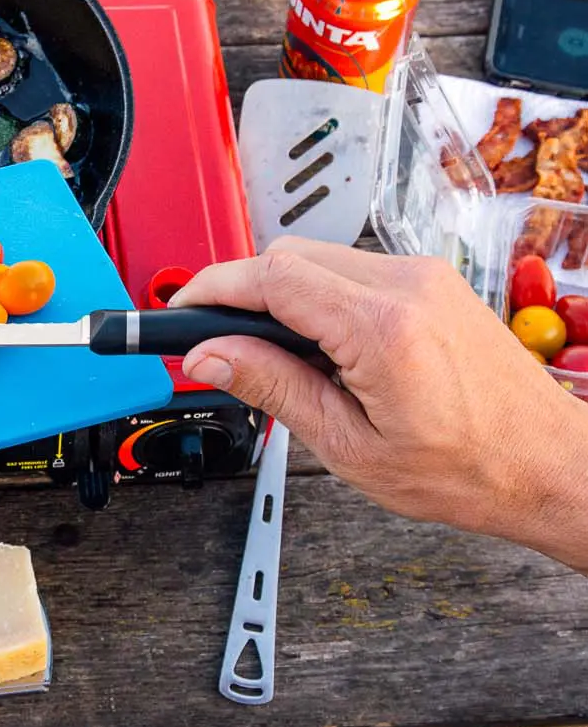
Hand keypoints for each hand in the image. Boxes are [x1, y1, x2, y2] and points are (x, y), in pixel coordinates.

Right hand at [170, 237, 587, 571]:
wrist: (549, 465)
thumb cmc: (469, 469)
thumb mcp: (349, 445)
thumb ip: (271, 387)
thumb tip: (209, 356)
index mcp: (381, 329)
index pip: (269, 277)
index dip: (210, 290)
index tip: (178, 313)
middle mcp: (405, 286)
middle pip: (287, 257)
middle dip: (240, 293)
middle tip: (216, 343)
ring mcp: (423, 278)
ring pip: (317, 259)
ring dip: (280, 296)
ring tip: (278, 358)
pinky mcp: (431, 282)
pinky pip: (351, 269)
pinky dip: (318, 297)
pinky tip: (322, 347)